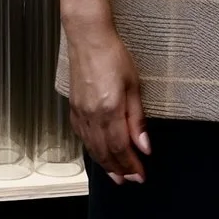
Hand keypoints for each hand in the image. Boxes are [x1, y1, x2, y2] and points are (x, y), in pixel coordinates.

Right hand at [65, 15, 151, 183]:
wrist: (89, 38)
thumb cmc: (112, 55)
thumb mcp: (134, 86)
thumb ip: (137, 119)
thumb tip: (144, 145)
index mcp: (109, 109)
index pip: (121, 147)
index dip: (130, 165)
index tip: (140, 175)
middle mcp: (92, 114)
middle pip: (105, 151)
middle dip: (119, 169)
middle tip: (129, 180)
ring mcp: (80, 112)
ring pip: (92, 147)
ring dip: (105, 163)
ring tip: (115, 174)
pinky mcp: (74, 107)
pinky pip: (82, 136)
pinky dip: (91, 149)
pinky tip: (98, 153)